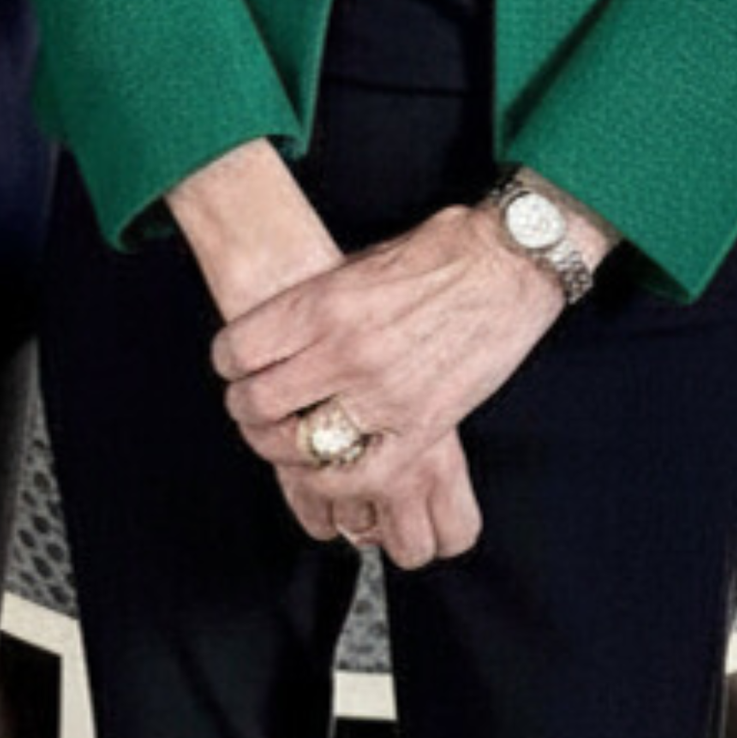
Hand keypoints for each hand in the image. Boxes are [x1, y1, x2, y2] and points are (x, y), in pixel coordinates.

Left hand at [213, 201, 589, 545]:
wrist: (508, 264)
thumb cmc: (438, 254)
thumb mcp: (357, 264)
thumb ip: (314, 306)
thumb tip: (279, 341)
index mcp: (322, 303)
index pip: (238, 351)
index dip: (227, 365)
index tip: (235, 369)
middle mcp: (344, 350)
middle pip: (259, 402)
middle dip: (248, 411)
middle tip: (255, 411)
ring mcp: (382, 393)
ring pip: (298, 444)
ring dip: (281, 449)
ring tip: (285, 441)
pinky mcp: (421, 427)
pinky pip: (355, 476)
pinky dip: (332, 484)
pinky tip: (326, 472)